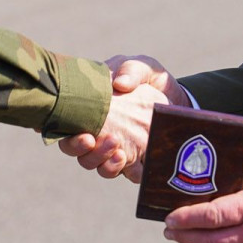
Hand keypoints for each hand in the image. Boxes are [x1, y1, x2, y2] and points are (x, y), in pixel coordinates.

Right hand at [59, 55, 187, 180]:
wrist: (173, 95)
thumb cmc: (148, 78)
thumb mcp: (140, 67)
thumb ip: (130, 70)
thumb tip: (119, 84)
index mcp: (90, 113)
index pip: (68, 133)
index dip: (69, 140)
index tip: (86, 137)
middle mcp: (99, 135)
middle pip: (83, 155)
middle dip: (89, 153)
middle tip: (103, 140)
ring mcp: (117, 149)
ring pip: (102, 168)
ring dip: (106, 163)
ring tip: (120, 151)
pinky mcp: (137, 160)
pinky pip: (129, 174)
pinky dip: (129, 172)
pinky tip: (135, 163)